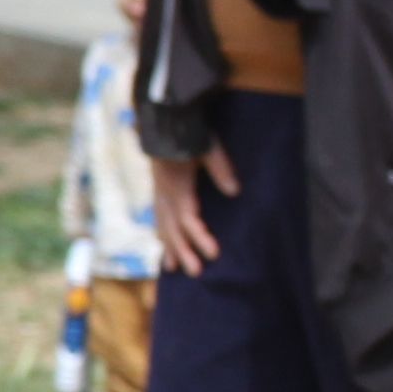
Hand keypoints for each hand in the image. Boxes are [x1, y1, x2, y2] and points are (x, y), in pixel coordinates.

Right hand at [153, 140, 238, 274]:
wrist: (165, 118)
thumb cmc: (189, 133)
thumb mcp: (208, 148)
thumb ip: (221, 169)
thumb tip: (235, 192)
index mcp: (177, 186)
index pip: (189, 219)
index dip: (200, 237)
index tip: (214, 253)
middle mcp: (165, 193)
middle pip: (173, 228)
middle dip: (183, 251)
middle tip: (196, 272)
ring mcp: (159, 191)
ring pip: (162, 225)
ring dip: (169, 246)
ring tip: (172, 268)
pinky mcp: (158, 189)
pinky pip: (157, 216)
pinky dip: (161, 232)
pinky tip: (163, 244)